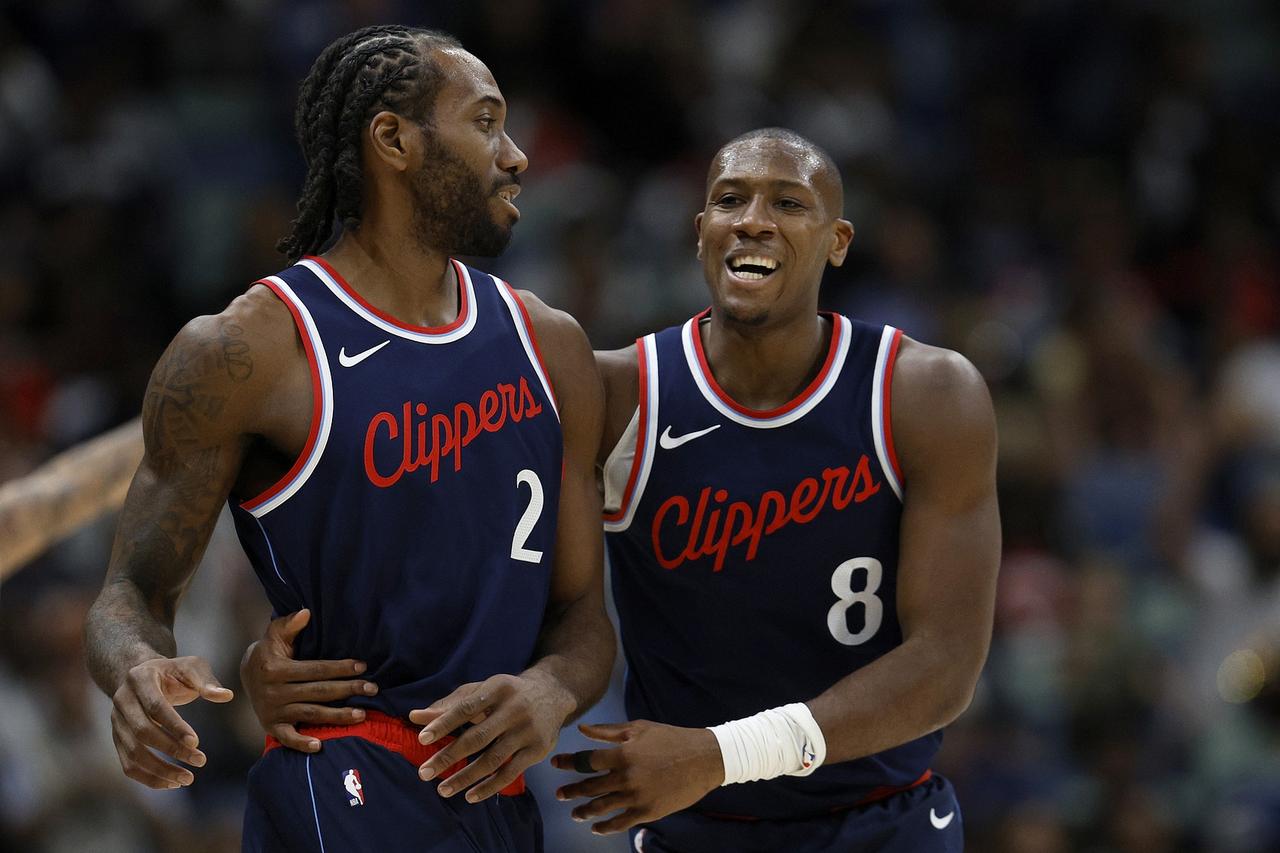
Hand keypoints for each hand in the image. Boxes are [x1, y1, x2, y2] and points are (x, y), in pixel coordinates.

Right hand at [110, 655, 232, 788]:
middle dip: (171, 750)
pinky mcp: (117, 739)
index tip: (196, 742)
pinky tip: (172, 783)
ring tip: (187, 779)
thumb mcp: (190, 666)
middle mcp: (122, 701)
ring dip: (159, 770)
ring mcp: (116, 722)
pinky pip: (128, 764)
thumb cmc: (172, 671)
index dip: (174, 726)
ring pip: (132, 753)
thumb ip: (206, 680)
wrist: (142, 674)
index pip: (156, 706)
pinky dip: (148, 777)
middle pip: (142, 732)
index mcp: (140, 679)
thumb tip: (226, 696)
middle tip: (200, 761)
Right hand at [239, 609, 376, 751]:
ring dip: (337, 716)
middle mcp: (274, 691)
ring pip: (310, 714)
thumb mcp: (275, 635)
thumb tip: (306, 612)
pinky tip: (320, 745)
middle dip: (347, 690)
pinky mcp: (271, 726)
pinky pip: (287, 738)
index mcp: (276, 669)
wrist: (246, 673)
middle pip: (317, 692)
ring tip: (362, 714)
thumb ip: (289, 624)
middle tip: (372, 689)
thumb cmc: (270, 651)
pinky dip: (302, 743)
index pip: (315, 669)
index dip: (340, 668)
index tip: (363, 666)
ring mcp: (272, 711)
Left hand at [408, 671, 574, 802]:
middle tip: (424, 773)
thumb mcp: (481, 691)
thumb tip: (414, 717)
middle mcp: (515, 708)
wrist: (553, 693)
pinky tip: (470, 796)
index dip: (444, 724)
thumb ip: (449, 705)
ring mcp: (528, 730)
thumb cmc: (506, 693)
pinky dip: (489, 787)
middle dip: (448, 757)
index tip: (422, 739)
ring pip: (492, 759)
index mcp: (497, 688)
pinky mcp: (538, 749)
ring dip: (465, 777)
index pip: (466, 708)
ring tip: (442, 789)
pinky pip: (510, 773)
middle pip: (477, 737)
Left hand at [551, 720, 723, 834]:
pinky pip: (620, 823)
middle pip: (589, 787)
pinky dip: (605, 828)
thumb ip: (608, 731)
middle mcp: (625, 777)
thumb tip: (582, 730)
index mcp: (622, 754)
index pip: (586, 761)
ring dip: (584, 811)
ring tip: (575, 813)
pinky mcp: (648, 811)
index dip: (568, 762)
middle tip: (559, 794)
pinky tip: (597, 828)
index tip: (555, 764)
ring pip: (601, 807)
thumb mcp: (639, 728)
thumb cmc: (671, 739)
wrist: (703, 758)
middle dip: (571, 791)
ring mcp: (636, 797)